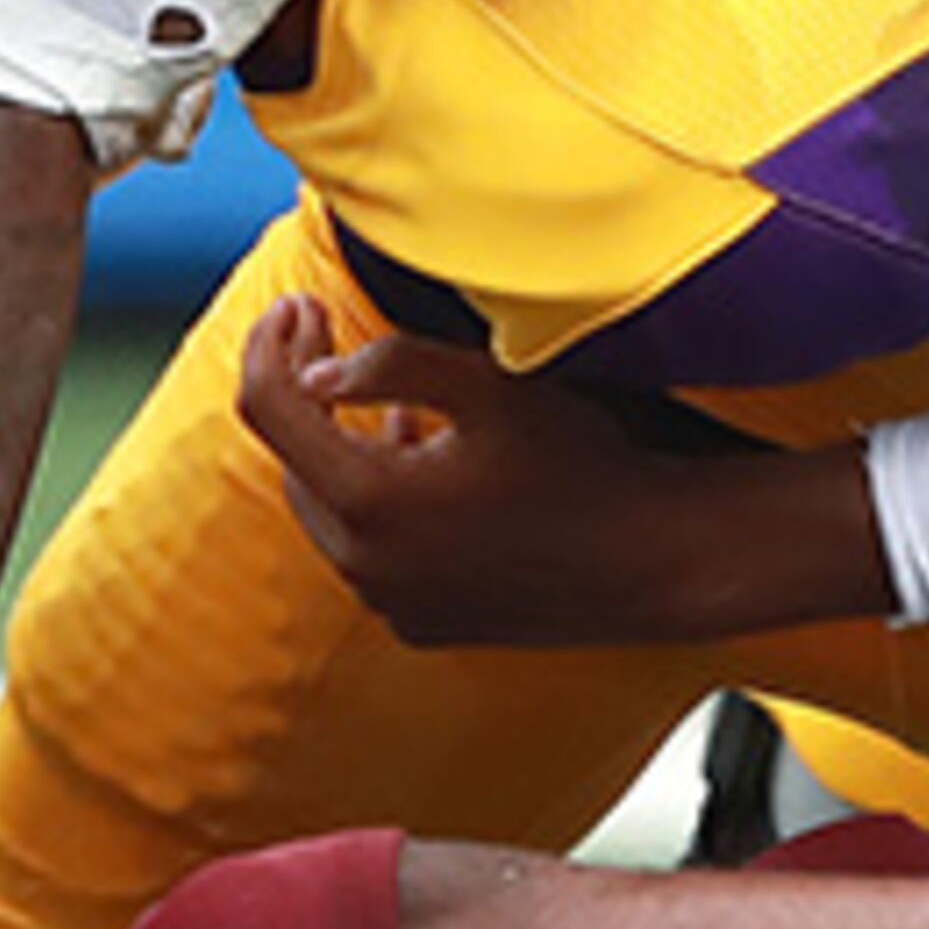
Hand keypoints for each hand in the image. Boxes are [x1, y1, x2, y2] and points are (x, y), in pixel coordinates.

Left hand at [238, 303, 885, 648]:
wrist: (656, 560)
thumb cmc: (584, 463)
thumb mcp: (490, 386)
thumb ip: (391, 364)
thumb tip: (312, 372)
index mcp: (371, 503)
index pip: (272, 410)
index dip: (271, 346)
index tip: (297, 304)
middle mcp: (367, 567)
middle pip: (294, 462)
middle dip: (302, 395)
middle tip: (327, 333)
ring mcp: (393, 604)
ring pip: (331, 511)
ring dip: (344, 450)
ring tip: (398, 404)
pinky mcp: (422, 624)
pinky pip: (371, 554)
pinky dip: (379, 505)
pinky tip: (429, 465)